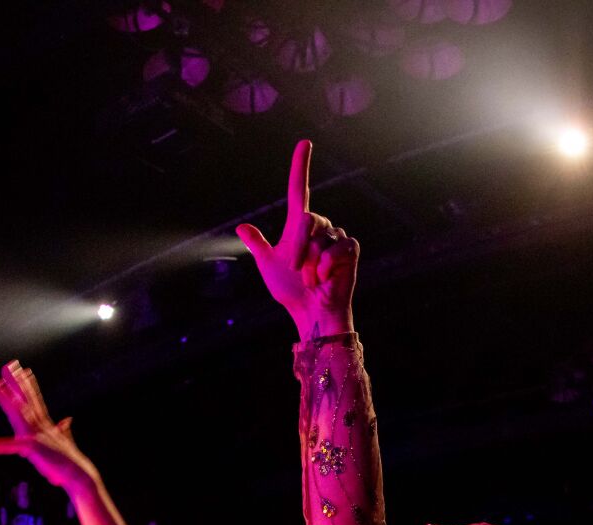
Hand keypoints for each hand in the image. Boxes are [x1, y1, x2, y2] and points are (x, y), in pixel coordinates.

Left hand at [0, 362, 100, 494]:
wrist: (80, 476)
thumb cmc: (72, 463)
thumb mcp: (66, 443)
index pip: (36, 401)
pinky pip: (9, 447)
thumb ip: (64, 431)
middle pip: (27, 400)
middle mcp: (42, 426)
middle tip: (9, 364)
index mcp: (47, 425)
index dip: (29, 385)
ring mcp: (37, 435)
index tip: (25, 370)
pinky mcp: (32, 448)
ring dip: (6, 399)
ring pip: (18, 413)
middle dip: (17, 382)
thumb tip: (68, 420)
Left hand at [236, 140, 357, 340]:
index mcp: (298, 226)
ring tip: (312, 278)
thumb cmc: (292, 293)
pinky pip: (337, 248)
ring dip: (312, 263)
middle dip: (299, 246)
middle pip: (307, 218)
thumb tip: (242, 228)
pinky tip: (325, 278)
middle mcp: (319, 227)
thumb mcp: (270, 267)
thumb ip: (258, 246)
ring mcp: (336, 238)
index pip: (298, 189)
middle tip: (297, 270)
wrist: (311, 313)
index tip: (305, 143)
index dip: (301, 166)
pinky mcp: (350, 250)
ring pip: (321, 237)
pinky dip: (326, 266)